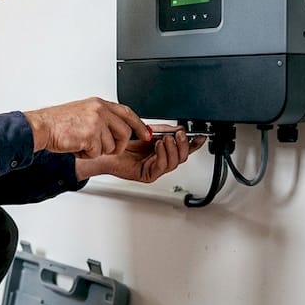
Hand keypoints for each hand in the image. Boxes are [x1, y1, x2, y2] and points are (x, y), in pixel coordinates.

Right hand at [23, 98, 149, 158]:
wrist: (42, 126)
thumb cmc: (59, 123)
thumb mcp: (84, 112)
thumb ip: (102, 118)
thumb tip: (117, 129)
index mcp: (99, 104)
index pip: (127, 113)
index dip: (139, 125)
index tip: (146, 134)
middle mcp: (100, 110)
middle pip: (124, 133)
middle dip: (117, 146)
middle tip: (103, 148)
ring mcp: (96, 122)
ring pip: (111, 146)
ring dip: (97, 150)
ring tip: (82, 143)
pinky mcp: (90, 135)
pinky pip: (98, 152)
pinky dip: (87, 154)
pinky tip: (77, 146)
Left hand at [75, 125, 206, 182]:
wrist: (105, 150)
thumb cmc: (121, 142)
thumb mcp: (146, 131)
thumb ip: (164, 130)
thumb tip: (180, 129)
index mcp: (161, 150)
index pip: (182, 148)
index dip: (193, 143)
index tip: (200, 136)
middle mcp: (159, 160)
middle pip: (182, 157)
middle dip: (183, 144)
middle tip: (180, 135)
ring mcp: (154, 168)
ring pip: (174, 162)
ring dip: (172, 149)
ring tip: (165, 139)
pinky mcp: (147, 175)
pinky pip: (162, 167)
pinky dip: (163, 154)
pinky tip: (158, 146)